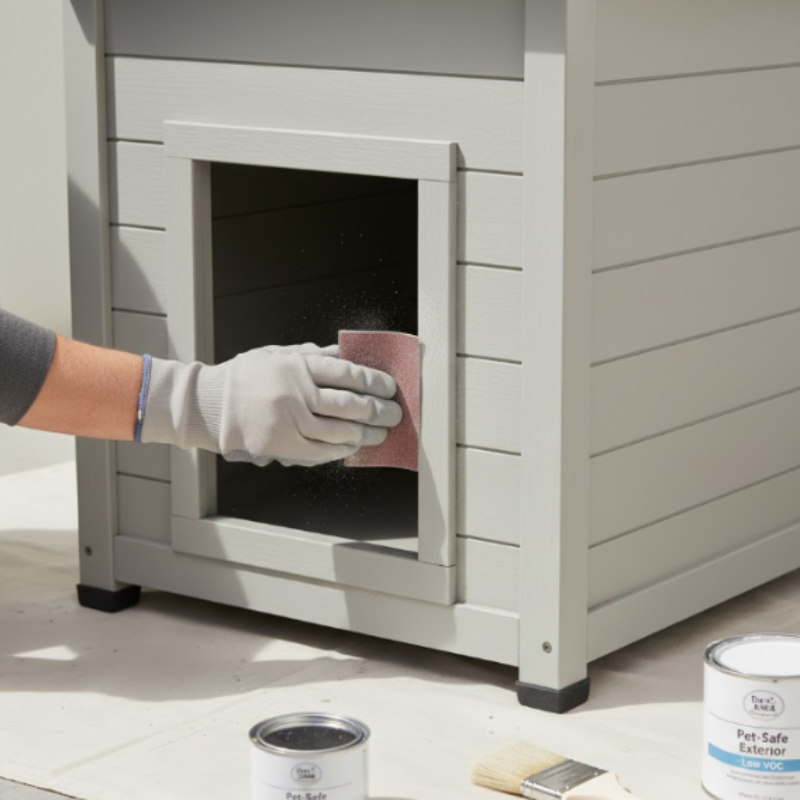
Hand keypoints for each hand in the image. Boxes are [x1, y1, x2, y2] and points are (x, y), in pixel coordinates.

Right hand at [140, 343, 402, 466]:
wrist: (211, 404)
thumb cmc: (248, 376)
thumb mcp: (280, 354)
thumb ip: (314, 356)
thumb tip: (349, 356)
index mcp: (298, 365)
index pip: (348, 373)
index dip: (375, 382)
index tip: (390, 388)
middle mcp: (296, 392)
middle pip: (350, 405)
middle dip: (379, 411)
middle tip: (394, 414)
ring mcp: (289, 421)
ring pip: (339, 432)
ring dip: (366, 434)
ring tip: (380, 433)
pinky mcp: (281, 445)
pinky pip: (320, 452)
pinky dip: (341, 450)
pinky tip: (352, 446)